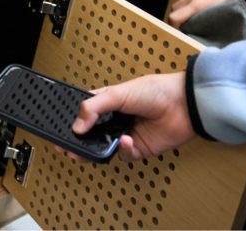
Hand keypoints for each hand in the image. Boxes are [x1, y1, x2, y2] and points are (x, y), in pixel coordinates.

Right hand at [64, 73, 194, 161]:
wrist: (184, 104)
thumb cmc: (156, 90)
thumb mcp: (118, 93)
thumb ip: (94, 107)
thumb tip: (77, 124)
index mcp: (109, 103)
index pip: (85, 113)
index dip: (73, 121)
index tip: (61, 128)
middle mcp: (116, 119)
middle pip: (91, 134)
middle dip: (78, 141)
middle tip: (67, 146)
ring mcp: (126, 134)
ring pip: (103, 148)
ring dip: (96, 150)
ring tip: (87, 150)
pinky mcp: (138, 148)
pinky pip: (123, 155)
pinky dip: (123, 150)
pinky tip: (126, 140)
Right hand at [169, 0, 242, 28]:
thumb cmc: (232, 5)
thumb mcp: (217, 21)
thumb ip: (201, 28)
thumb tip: (191, 36)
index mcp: (196, 5)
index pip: (173, 18)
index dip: (173, 28)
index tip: (178, 35)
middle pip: (172, 12)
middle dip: (174, 22)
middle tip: (181, 31)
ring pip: (177, 6)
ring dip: (178, 15)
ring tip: (186, 24)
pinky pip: (184, 1)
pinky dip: (184, 9)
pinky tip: (192, 15)